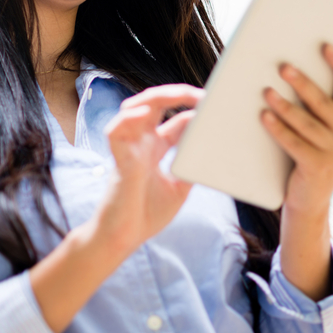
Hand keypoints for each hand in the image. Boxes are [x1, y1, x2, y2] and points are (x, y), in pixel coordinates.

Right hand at [96, 84, 202, 253]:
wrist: (124, 238)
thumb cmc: (147, 213)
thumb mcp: (181, 187)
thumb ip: (192, 166)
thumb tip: (216, 151)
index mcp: (156, 147)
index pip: (176, 118)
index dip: (194, 109)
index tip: (216, 105)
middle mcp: (142, 143)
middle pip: (155, 104)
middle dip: (177, 94)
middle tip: (202, 95)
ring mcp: (129, 149)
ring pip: (133, 108)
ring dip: (156, 97)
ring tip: (180, 94)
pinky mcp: (118, 160)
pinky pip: (116, 132)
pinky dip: (128, 119)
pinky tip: (144, 113)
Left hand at [262, 44, 332, 215]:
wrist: (309, 200)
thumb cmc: (306, 155)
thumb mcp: (316, 129)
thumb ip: (311, 105)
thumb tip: (284, 71)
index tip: (325, 46)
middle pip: (324, 101)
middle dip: (303, 83)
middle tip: (283, 66)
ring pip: (308, 122)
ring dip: (285, 106)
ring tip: (266, 91)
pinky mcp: (318, 167)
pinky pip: (295, 143)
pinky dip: (279, 130)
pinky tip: (264, 117)